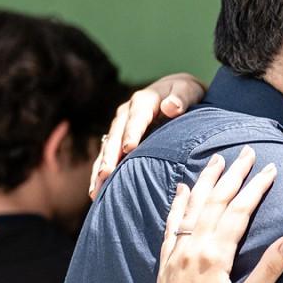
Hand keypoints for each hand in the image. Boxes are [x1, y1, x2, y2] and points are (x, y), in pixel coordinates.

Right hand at [90, 72, 205, 198]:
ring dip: (100, 168)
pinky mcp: (119, 139)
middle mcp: (127, 113)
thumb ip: (181, 98)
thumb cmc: (185, 94)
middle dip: (110, 155)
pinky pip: (108, 156)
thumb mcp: (187, 90)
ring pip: (108, 148)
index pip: (137, 117)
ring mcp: (120, 127)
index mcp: (144, 101)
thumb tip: (171, 106)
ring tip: (95, 190)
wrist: (175, 94)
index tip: (129, 148)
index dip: (132, 132)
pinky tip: (96, 192)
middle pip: (116, 135)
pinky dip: (101, 172)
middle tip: (105, 175)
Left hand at [139, 147, 282, 282]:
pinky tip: (182, 190)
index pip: (239, 212)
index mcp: (214, 256)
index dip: (256, 188)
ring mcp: (176, 254)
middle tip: (246, 152)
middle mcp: (193, 248)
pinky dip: (178, 204)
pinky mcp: (165, 264)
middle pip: (216, 202)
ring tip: (216, 160)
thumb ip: (269, 270)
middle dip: (233, 175)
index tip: (270, 169)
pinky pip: (172, 225)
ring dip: (206, 182)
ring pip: (192, 208)